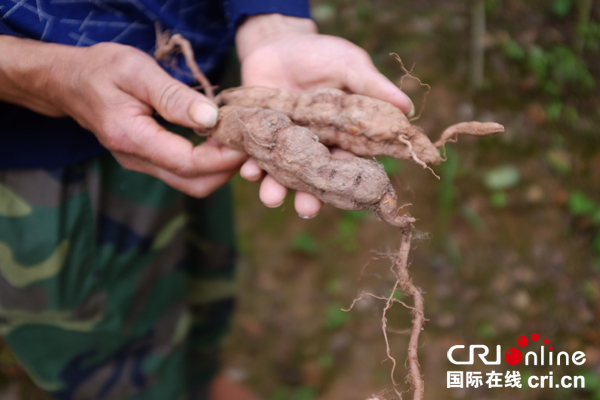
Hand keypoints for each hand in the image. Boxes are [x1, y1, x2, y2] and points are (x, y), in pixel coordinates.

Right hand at [0, 36, 246, 197]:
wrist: (68, 82)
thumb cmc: (101, 69)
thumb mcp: (136, 71)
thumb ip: (173, 96)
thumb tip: (211, 118)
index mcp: (132, 138)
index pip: (188, 163)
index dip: (223, 158)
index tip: (247, 141)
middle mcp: (137, 160)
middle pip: (195, 184)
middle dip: (228, 170)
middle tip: (250, 143)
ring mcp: (142, 164)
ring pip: (191, 184)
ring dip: (220, 169)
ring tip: (239, 141)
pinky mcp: (148, 161)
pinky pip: (184, 173)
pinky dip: (208, 164)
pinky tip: (220, 141)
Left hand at [235, 14, 413, 217]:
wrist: (279, 42)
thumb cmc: (322, 55)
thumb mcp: (349, 65)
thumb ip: (372, 86)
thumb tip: (407, 107)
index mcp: (340, 137)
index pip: (348, 165)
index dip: (349, 182)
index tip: (351, 198)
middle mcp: (312, 147)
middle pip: (312, 179)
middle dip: (309, 197)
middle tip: (307, 208)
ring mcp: (284, 144)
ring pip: (281, 175)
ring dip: (275, 189)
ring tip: (271, 198)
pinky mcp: (258, 136)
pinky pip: (253, 157)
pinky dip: (249, 166)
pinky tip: (248, 170)